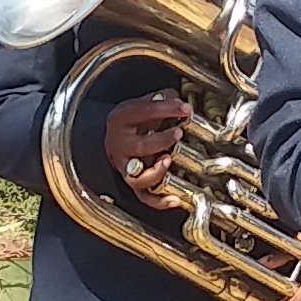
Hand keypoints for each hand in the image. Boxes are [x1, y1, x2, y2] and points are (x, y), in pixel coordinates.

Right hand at [103, 92, 190, 207]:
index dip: (166, 109)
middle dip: (161, 140)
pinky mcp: (133, 183)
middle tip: (178, 133)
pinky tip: (175, 199)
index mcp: (120, 120)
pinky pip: (144, 197)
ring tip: (169, 161)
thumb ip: (161, 99)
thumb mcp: (143, 103)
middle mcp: (119, 145)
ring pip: (137, 178)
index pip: (142, 112)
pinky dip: (159, 201)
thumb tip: (180, 102)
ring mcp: (125, 167)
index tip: (185, 108)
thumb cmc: (132, 119)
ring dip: (156, 172)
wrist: (115, 135)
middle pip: (138, 147)